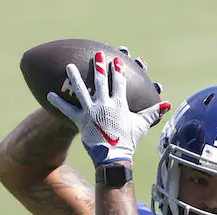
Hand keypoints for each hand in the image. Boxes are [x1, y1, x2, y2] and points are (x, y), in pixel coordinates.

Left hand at [47, 51, 170, 167]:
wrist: (114, 157)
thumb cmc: (128, 141)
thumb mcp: (142, 125)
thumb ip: (153, 113)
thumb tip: (167, 104)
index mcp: (119, 104)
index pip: (119, 82)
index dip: (118, 70)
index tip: (116, 60)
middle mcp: (105, 104)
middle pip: (101, 81)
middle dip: (99, 66)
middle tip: (97, 55)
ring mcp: (91, 112)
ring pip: (81, 90)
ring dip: (74, 77)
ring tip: (68, 66)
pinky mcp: (80, 121)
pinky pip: (67, 110)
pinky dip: (58, 102)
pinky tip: (49, 94)